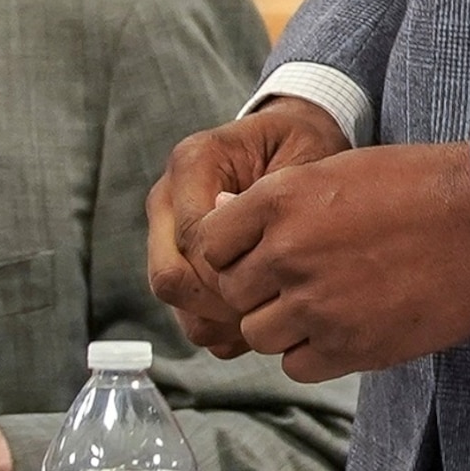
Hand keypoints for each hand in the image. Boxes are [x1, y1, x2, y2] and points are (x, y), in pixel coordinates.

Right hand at [148, 98, 350, 355]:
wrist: (291, 144)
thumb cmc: (301, 147)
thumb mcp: (303, 156)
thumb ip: (277, 196)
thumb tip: (248, 240)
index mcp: (193, 162)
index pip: (194, 237)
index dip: (233, 270)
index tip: (277, 277)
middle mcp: (168, 198)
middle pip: (170, 276)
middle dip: (220, 301)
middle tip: (270, 303)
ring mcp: (165, 233)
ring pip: (175, 301)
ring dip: (220, 318)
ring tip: (269, 309)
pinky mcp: (176, 261)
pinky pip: (187, 313)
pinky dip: (222, 326)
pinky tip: (260, 311)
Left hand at [187, 139, 469, 381]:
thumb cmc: (417, 186)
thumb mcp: (337, 171)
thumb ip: (277, 202)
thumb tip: (223, 221)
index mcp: (282, 199)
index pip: (208, 243)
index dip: (226, 252)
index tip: (250, 253)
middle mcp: (290, 252)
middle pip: (230, 293)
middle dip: (254, 289)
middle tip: (291, 280)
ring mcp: (319, 303)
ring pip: (259, 334)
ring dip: (281, 323)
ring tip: (323, 302)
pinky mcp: (350, 346)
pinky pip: (297, 366)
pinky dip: (311, 352)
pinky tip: (342, 326)